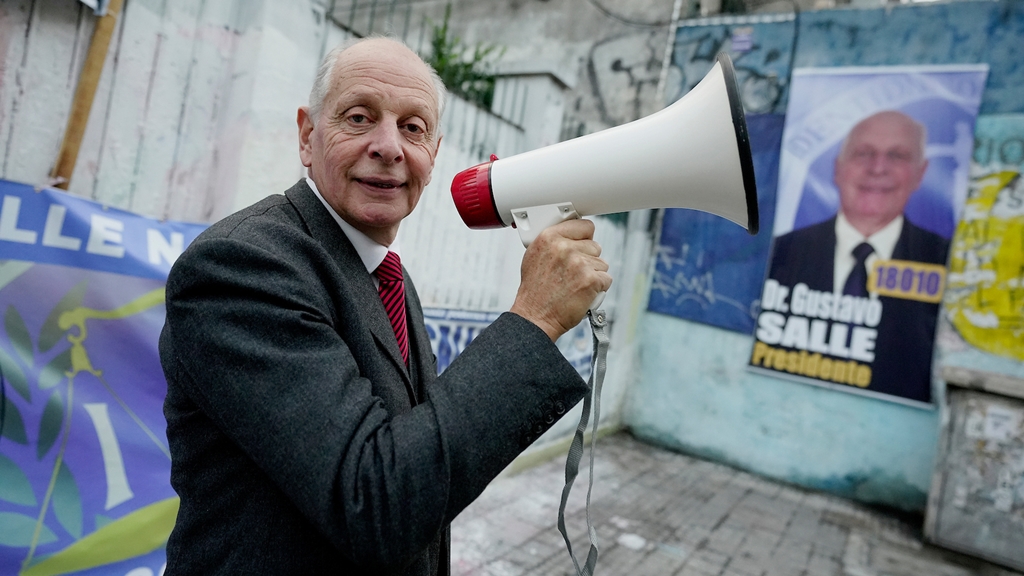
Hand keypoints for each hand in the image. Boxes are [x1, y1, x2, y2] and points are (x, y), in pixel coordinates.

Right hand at [510, 219, 612, 340]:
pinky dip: (598, 289)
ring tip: (574, 285)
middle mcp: (564, 247)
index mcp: (549, 238)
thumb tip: (572, 236)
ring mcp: (579, 263)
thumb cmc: (535, 292)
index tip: (582, 246)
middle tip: (572, 274)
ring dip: (593, 275)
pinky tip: (582, 293)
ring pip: (602, 264)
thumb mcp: (534, 257)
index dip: (585, 239)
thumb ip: (553, 243)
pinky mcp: (590, 279)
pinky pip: (606, 279)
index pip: (584, 226)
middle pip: (595, 246)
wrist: (535, 317)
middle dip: (588, 260)